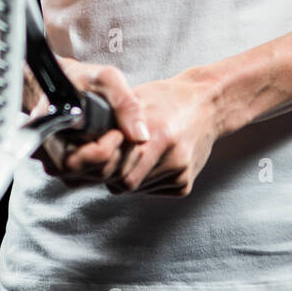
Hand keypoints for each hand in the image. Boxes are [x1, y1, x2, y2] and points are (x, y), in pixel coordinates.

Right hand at [28, 58, 150, 186]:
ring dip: (121, 161)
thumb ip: (124, 103)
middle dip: (118, 155)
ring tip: (124, 135)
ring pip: (97, 179)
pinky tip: (121, 145)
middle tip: (125, 132)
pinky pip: (98, 178)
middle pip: (89, 173)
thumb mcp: (105, 78)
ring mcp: (59, 165)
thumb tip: (141, 136)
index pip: (74, 163)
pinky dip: (117, 165)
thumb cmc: (81, 78)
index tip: (117, 131)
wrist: (67, 82)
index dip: (103, 150)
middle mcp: (47, 155)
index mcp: (45, 131)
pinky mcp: (73, 169)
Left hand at [102, 70, 219, 196]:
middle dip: (110, 173)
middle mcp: (171, 156)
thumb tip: (83, 141)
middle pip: (124, 182)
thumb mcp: (137, 100)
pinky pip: (152, 191)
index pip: (115, 166)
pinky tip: (148, 162)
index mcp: (157, 133)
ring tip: (129, 155)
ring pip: (136, 190)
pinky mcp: (185, 185)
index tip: (95, 153)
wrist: (208, 104)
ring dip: (126, 177)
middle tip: (108, 157)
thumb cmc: (168, 99)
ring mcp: (180, 173)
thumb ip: (113, 121)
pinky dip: (143, 181)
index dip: (99, 163)